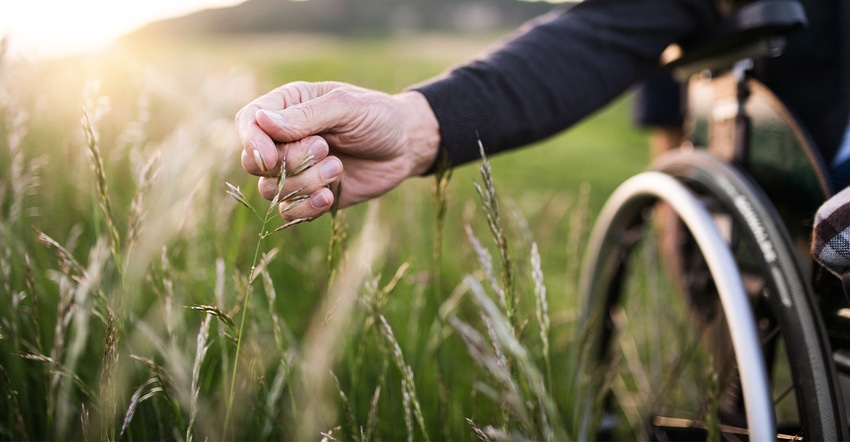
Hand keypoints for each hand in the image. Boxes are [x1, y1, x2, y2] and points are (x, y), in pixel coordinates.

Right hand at [235, 81, 439, 220]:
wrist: (406, 146)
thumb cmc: (378, 117)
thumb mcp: (346, 107)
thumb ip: (306, 115)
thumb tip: (262, 122)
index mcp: (288, 106)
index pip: (248, 122)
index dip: (252, 142)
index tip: (271, 157)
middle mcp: (284, 139)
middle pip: (254, 161)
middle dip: (288, 162)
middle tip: (324, 148)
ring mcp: (295, 169)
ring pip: (271, 190)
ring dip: (304, 183)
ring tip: (338, 168)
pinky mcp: (309, 195)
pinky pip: (289, 212)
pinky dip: (306, 208)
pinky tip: (328, 197)